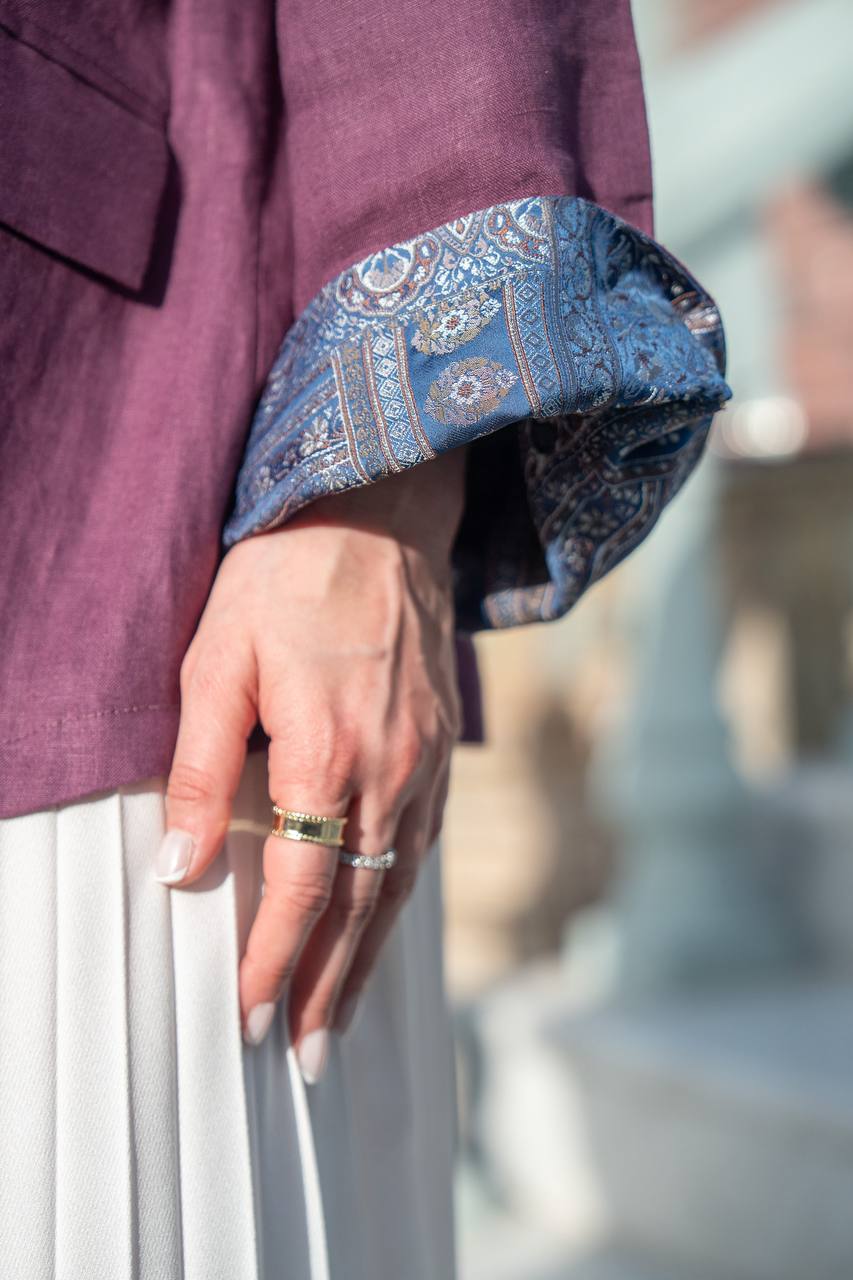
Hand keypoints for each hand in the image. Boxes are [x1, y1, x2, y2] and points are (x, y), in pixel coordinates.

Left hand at [155, 447, 466, 1079]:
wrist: (381, 514)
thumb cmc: (286, 579)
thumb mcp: (216, 660)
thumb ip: (197, 770)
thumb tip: (179, 872)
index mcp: (327, 755)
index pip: (299, 890)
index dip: (275, 962)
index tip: (253, 1021)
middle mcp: (391, 773)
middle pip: (358, 907)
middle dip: (327, 988)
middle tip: (305, 1058)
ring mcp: (426, 762)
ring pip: (398, 885)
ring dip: (368, 959)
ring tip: (342, 1019)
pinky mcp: (441, 747)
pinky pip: (421, 844)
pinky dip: (399, 901)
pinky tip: (383, 924)